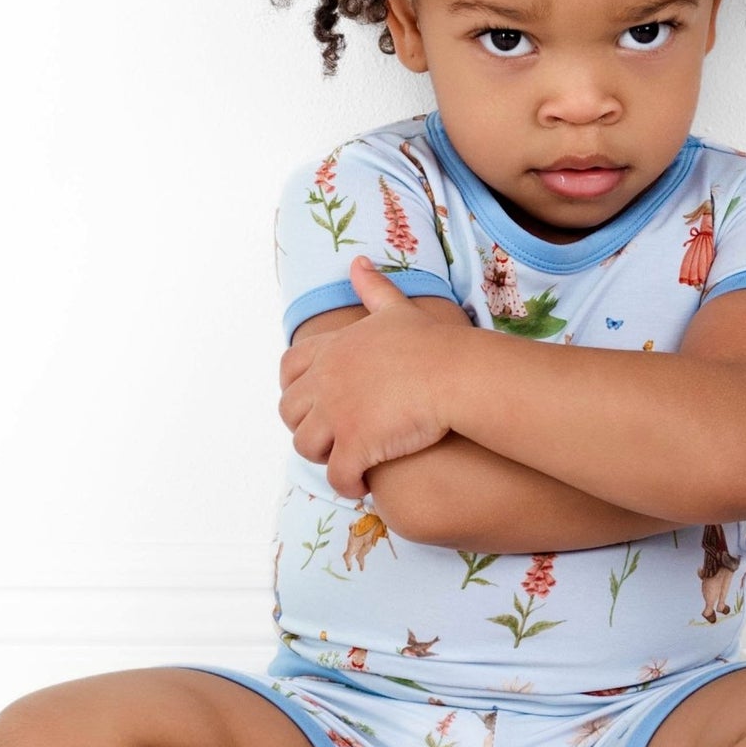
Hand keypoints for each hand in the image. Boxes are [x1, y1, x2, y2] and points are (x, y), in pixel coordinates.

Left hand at [277, 255, 459, 500]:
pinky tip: (362, 484)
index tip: (313, 403)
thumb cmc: (433, 344)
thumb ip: (373, 288)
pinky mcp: (355, 446)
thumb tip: (357, 262)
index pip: (289, 369)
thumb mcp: (397, 309)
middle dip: (307, 426)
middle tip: (334, 436)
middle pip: (290, 412)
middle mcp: (325, 381)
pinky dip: (345, 484)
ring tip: (348, 461)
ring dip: (324, 456)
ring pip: (306, 446)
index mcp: (332, 350)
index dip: (296, 389)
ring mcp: (337, 415)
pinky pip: (336, 476)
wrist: (456, 375)